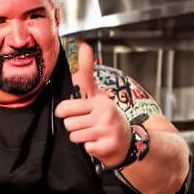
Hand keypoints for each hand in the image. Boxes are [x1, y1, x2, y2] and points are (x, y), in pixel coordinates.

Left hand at [55, 42, 131, 167]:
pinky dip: (90, 148)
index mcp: (99, 101)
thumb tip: (83, 45)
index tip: (70, 113)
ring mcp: (107, 131)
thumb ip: (86, 73)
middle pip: (68, 124)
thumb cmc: (108, 118)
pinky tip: (99, 143)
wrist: (129, 142)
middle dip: (75, 127)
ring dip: (81, 138)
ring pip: (74, 137)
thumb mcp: (98, 95)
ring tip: (93, 134)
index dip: (65, 112)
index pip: (65, 107)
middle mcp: (105, 114)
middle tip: (87, 125)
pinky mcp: (107, 147)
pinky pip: (85, 148)